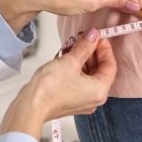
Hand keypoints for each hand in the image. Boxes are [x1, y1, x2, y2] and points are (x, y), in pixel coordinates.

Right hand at [0, 30, 115, 138]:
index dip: (104, 48)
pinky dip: (74, 68)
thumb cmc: (50, 90)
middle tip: (82, 38)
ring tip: (70, 46)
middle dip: (91, 52)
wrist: (31, 106)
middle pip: (99, 69)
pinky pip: (78, 80)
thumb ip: (85, 46)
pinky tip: (64, 57)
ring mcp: (82, 100)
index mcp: (100, 91)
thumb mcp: (71, 61)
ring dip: (81, 58)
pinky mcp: (70, 100)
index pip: (111, 65)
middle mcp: (94, 98)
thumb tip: (93, 35)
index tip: (96, 36)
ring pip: (88, 74)